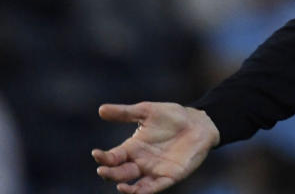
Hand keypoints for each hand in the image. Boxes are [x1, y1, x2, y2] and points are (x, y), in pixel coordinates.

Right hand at [92, 102, 219, 192]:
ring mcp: (153, 171)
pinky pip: (154, 188)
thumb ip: (125, 112)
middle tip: (103, 169)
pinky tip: (137, 191)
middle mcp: (140, 162)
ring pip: (134, 185)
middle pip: (120, 173)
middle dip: (110, 173)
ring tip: (120, 186)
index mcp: (132, 148)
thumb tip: (101, 109)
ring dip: (126, 188)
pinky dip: (144, 192)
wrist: (199, 122)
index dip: (103, 157)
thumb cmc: (172, 116)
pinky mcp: (168, 177)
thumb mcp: (147, 111)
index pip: (113, 157)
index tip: (96, 153)